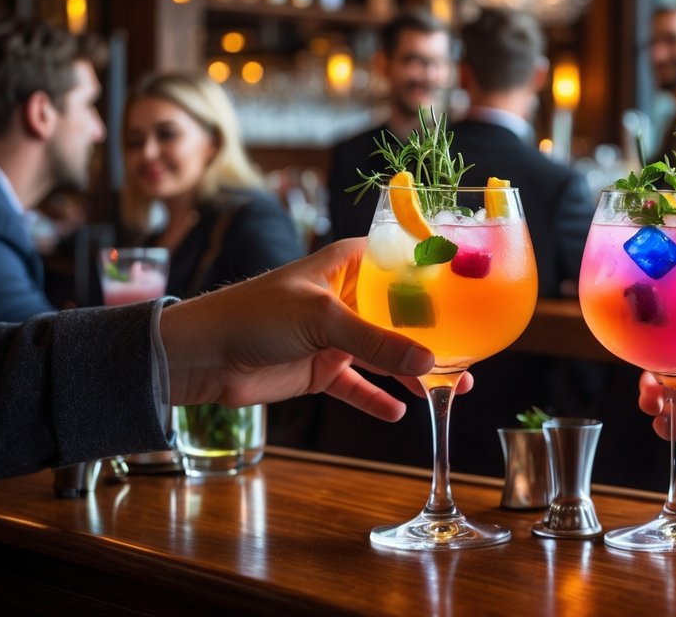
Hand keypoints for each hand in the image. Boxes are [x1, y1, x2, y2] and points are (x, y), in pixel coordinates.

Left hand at [160, 239, 471, 421]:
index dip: (437, 278)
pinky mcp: (320, 368)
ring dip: (416, 370)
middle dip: (436, 335)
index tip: (474, 293)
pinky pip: (359, 384)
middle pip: (402, 314)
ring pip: (387, 353)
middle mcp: (347, 296)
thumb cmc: (255, 314)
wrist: (201, 354)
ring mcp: (335, 334)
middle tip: (472, 354)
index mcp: (349, 265)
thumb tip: (431, 363)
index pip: (403, 264)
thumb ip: (378, 342)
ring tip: (455, 387)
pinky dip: (379, 398)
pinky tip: (402, 412)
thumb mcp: (323, 320)